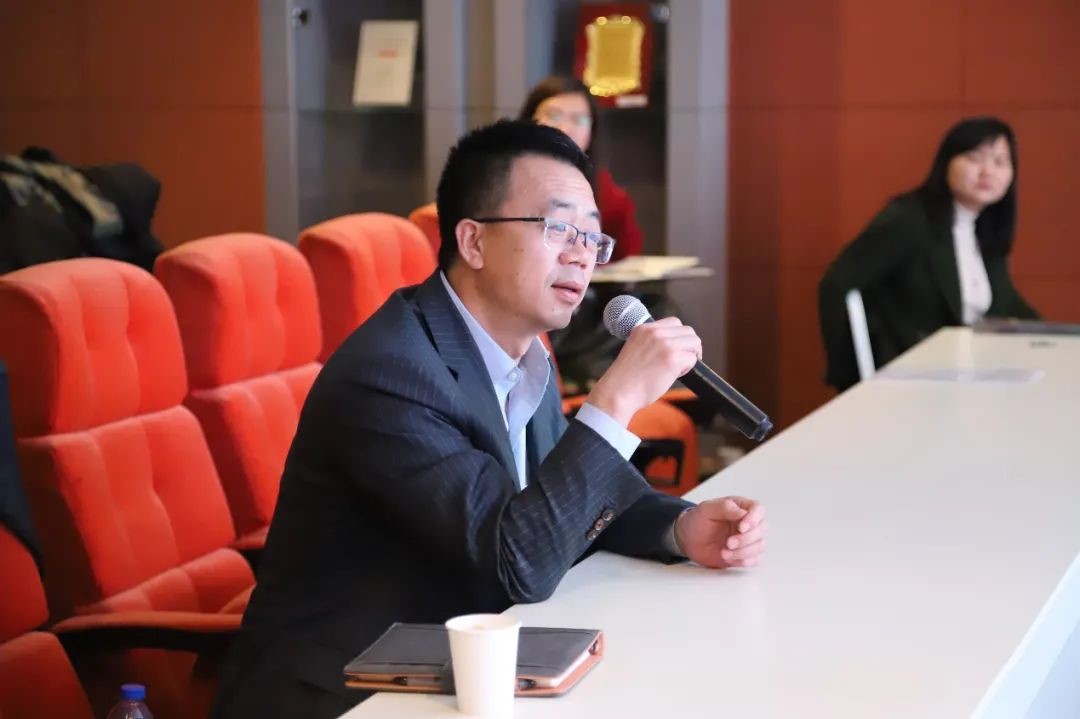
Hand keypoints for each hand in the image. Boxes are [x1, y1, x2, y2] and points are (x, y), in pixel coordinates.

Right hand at [585, 317, 700, 425]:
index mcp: (644, 328)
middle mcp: (655, 332)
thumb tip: (671, 345)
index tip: (676, 349)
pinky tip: (675, 375)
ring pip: (694, 342)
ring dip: (691, 354)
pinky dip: (688, 368)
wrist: (618, 392)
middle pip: (687, 330)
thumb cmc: (625, 379)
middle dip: (688, 345)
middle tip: (682, 360)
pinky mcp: (673, 358)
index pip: (674, 322)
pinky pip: (693, 358)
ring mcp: (665, 344)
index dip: (678, 337)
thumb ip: (651, 342)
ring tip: (679, 367)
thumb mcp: (635, 348)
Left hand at [674, 497, 765, 568]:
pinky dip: (744, 561)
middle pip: (761, 529)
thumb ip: (724, 507)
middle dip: (746, 539)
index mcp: (741, 507)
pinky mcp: (744, 554)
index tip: (741, 528)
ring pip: (760, 546)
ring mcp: (747, 539)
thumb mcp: (706, 509)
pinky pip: (755, 559)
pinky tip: (730, 559)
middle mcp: (748, 523)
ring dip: (744, 552)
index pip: (758, 509)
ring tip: (725, 553)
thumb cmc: (697, 521)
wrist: (688, 539)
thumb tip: (743, 513)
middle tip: (729, 543)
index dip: (753, 519)